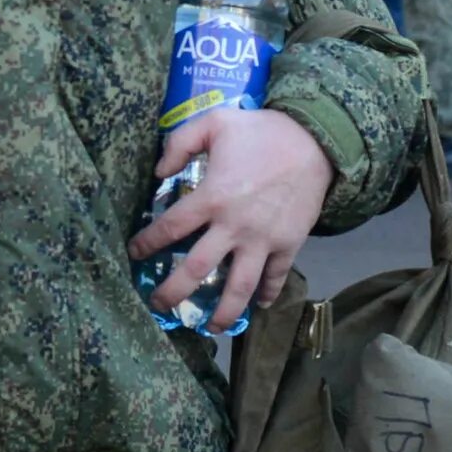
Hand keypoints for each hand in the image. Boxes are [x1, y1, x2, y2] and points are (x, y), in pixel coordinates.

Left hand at [128, 107, 336, 334]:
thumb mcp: (214, 123)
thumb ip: (179, 143)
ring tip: (210, 328)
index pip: (169, 229)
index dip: (147, 244)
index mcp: (212, 197)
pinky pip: (276, 277)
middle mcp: (235, 226)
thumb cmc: (261, 131)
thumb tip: (157, 173)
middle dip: (174, 293)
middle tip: (157, 306)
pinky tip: (256, 306)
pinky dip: (267, 294)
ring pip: (239, 286)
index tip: (134, 254)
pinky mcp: (290, 245)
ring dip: (223, 312)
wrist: (317, 141)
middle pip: (197, 270)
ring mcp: (264, 240)